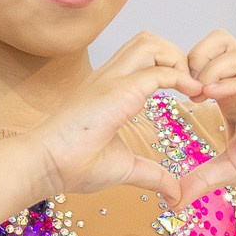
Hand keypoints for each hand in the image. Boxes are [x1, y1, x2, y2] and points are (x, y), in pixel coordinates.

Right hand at [28, 32, 202, 206]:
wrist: (44, 165)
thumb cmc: (74, 165)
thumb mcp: (124, 167)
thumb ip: (152, 175)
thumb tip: (174, 195)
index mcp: (108, 88)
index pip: (143, 57)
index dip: (171, 67)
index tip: (189, 93)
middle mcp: (109, 76)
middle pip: (149, 40)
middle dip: (176, 56)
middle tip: (191, 86)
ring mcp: (111, 80)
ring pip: (150, 43)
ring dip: (176, 60)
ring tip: (190, 87)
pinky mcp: (117, 91)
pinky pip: (156, 72)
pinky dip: (180, 77)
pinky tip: (191, 94)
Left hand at [178, 30, 235, 204]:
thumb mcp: (233, 169)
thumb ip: (203, 178)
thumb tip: (174, 200)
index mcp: (232, 93)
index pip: (204, 58)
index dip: (183, 70)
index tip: (174, 95)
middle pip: (218, 41)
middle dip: (193, 58)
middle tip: (185, 88)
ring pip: (234, 54)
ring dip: (210, 69)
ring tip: (199, 95)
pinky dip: (232, 82)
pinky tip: (214, 95)